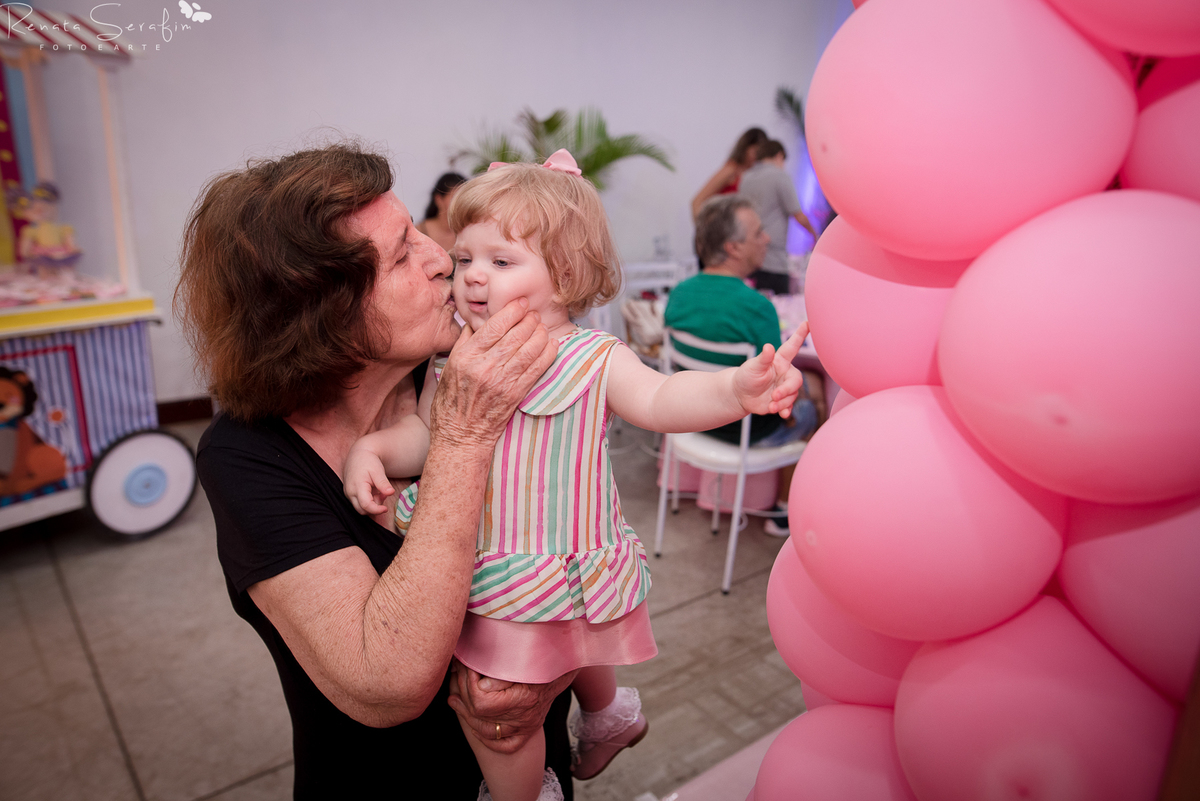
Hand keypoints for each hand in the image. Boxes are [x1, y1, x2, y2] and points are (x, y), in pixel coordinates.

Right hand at [342, 447, 393, 515]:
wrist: (359, 454)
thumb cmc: (369, 461)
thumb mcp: (378, 471)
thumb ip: (383, 483)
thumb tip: (391, 493)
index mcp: (357, 486)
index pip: (366, 505)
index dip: (377, 510)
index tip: (386, 509)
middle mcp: (350, 492)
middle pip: (362, 510)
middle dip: (375, 507)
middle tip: (383, 495)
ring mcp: (348, 494)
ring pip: (360, 508)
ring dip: (372, 504)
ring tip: (378, 492)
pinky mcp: (349, 494)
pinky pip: (359, 503)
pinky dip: (368, 501)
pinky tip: (373, 492)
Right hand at [429, 299, 557, 457]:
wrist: (460, 436)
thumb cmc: (451, 402)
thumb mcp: (450, 367)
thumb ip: (464, 342)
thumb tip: (477, 322)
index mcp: (467, 356)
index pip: (495, 325)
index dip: (512, 311)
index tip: (520, 303)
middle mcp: (485, 366)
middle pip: (515, 334)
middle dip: (529, 320)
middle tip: (534, 313)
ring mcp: (502, 381)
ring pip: (529, 349)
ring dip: (540, 333)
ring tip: (542, 326)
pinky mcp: (515, 394)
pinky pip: (536, 369)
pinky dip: (547, 354)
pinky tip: (552, 344)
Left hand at [447, 660, 576, 753]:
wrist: (566, 661)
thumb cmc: (545, 654)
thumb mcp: (525, 657)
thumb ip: (503, 671)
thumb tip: (482, 684)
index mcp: (524, 698)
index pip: (482, 702)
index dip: (468, 684)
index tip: (465, 665)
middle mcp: (526, 716)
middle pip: (480, 715)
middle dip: (463, 693)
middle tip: (458, 675)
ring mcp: (527, 724)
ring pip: (487, 732)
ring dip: (466, 714)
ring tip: (455, 697)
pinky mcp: (528, 728)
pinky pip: (504, 745)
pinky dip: (486, 737)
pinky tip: (473, 722)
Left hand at [732, 322, 808, 416]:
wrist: (740, 395)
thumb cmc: (746, 376)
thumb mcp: (753, 367)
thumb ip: (763, 359)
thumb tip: (768, 347)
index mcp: (779, 361)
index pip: (792, 347)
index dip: (800, 335)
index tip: (808, 323)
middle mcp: (785, 374)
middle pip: (796, 380)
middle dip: (787, 390)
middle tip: (775, 396)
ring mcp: (785, 388)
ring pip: (793, 395)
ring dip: (782, 402)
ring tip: (770, 406)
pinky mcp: (782, 401)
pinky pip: (789, 406)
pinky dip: (786, 411)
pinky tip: (783, 415)